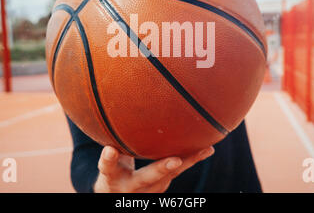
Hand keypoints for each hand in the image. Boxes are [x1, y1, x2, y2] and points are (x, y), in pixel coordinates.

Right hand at [93, 145, 214, 192]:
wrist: (118, 197)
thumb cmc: (112, 172)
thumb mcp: (107, 163)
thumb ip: (111, 148)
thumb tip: (110, 116)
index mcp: (112, 178)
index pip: (108, 169)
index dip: (109, 160)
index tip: (110, 150)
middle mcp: (131, 187)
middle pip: (147, 178)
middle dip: (161, 169)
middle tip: (175, 161)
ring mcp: (149, 189)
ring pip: (170, 175)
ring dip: (188, 162)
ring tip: (206, 149)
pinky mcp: (162, 186)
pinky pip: (178, 172)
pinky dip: (192, 159)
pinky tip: (207, 149)